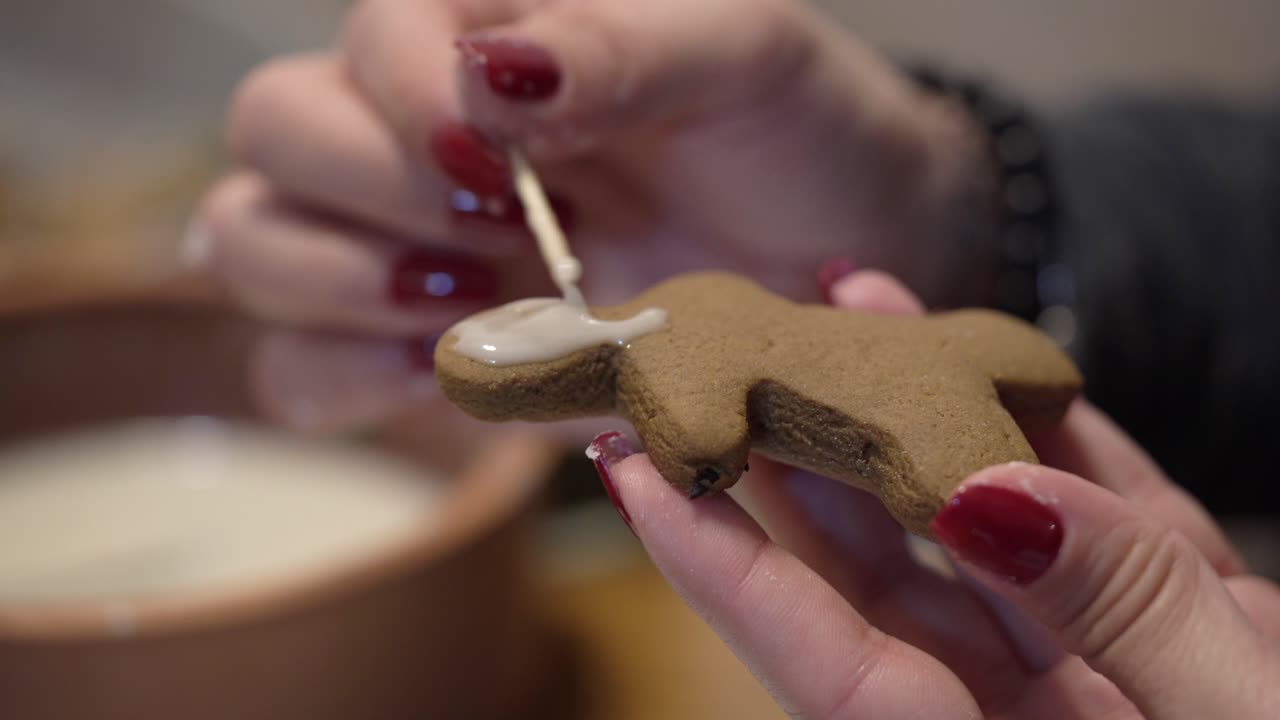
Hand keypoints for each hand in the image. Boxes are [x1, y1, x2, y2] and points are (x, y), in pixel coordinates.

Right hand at [193, 0, 997, 432]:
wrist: (834, 253)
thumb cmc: (791, 132)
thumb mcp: (742, 56)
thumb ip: (619, 48)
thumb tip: (486, 76)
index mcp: (482, 29)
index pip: (369, 38)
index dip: (409, 104)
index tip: (507, 168)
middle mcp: (417, 129)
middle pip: (273, 130)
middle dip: (372, 190)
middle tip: (500, 231)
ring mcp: (404, 242)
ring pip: (247, 243)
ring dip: (333, 283)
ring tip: (465, 302)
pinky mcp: (419, 349)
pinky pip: (300, 369)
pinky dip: (344, 378)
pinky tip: (443, 369)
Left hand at [590, 269, 1279, 719]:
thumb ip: (1136, 620)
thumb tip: (997, 490)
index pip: (829, 667)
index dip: (725, 565)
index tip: (631, 470)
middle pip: (881, 581)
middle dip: (798, 454)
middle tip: (726, 347)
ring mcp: (1109, 670)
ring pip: (982, 532)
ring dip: (914, 416)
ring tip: (846, 301)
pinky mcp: (1190, 625)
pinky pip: (1106, 523)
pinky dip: (1059, 441)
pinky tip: (999, 362)